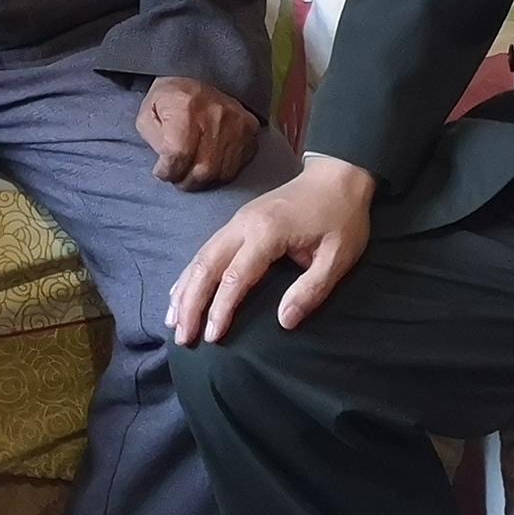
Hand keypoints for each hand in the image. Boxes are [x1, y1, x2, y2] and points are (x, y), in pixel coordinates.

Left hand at [134, 78, 260, 191]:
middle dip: (186, 180)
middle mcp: (215, 117)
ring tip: (192, 173)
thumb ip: (154, 141)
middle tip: (177, 176)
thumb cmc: (170, 97)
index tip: (162, 171)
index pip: (178, 156)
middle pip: (202, 170)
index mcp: (185, 108)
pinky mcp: (250, 130)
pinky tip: (209, 165)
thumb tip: (167, 164)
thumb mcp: (148, 114)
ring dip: (204, 180)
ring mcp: (237, 124)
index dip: (167, 171)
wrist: (200, 74)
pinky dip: (221, 172)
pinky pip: (237, 166)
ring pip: (221, 173)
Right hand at [165, 157, 374, 344]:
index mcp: (268, 232)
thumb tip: (284, 322)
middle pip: (207, 266)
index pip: (236, 277)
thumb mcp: (338, 257)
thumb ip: (311, 290)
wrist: (337, 177)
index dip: (221, 309)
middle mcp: (243, 225)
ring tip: (173, 321)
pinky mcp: (237, 222)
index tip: (212, 337)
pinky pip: (206, 249)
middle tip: (183, 337)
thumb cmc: (341, 218)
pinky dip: (190, 274)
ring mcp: (237, 221)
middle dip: (191, 304)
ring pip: (200, 257)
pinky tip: (180, 292)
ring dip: (184, 290)